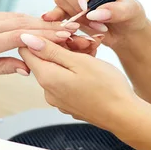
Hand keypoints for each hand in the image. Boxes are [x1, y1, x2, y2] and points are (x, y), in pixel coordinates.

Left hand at [0, 12, 75, 91]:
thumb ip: (3, 67)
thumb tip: (28, 67)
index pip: (20, 36)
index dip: (45, 35)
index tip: (64, 35)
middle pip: (22, 22)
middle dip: (48, 25)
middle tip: (70, 28)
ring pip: (16, 17)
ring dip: (39, 21)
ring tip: (60, 27)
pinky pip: (6, 17)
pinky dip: (24, 20)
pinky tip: (37, 25)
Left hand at [18, 34, 139, 130]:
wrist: (124, 115)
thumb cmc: (107, 88)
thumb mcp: (79, 61)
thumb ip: (51, 50)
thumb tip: (26, 39)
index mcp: (47, 78)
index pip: (27, 50)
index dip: (44, 37)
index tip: (64, 33)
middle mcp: (48, 91)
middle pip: (45, 59)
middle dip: (62, 46)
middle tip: (85, 42)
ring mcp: (59, 100)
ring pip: (58, 69)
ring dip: (72, 58)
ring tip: (93, 54)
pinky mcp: (69, 104)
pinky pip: (66, 81)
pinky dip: (76, 71)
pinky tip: (93, 68)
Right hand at [43, 0, 147, 47]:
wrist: (126, 32)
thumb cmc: (131, 15)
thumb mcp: (131, 11)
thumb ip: (116, 10)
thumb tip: (93, 13)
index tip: (85, 4)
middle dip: (76, 5)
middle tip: (94, 20)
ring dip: (75, 16)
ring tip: (96, 26)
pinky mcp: (67, 9)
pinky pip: (56, 11)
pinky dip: (59, 19)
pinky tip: (63, 25)